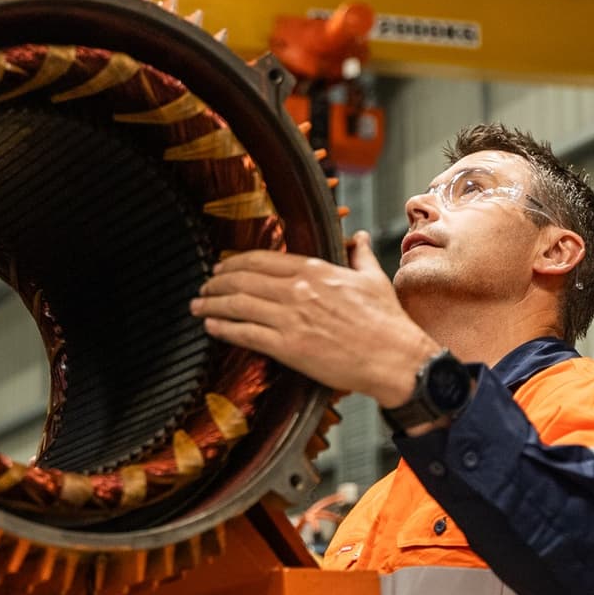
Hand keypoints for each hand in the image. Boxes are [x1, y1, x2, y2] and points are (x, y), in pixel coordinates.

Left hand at [189, 231, 440, 406]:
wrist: (395, 358)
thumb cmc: (387, 322)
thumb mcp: (373, 279)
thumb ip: (359, 254)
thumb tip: (358, 236)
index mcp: (316, 270)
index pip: (262, 260)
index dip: (235, 262)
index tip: (222, 267)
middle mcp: (298, 290)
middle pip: (243, 280)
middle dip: (217, 282)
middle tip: (204, 287)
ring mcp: (291, 318)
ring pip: (238, 305)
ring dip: (212, 304)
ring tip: (198, 306)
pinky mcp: (288, 347)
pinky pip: (245, 334)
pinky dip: (223, 328)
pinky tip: (211, 326)